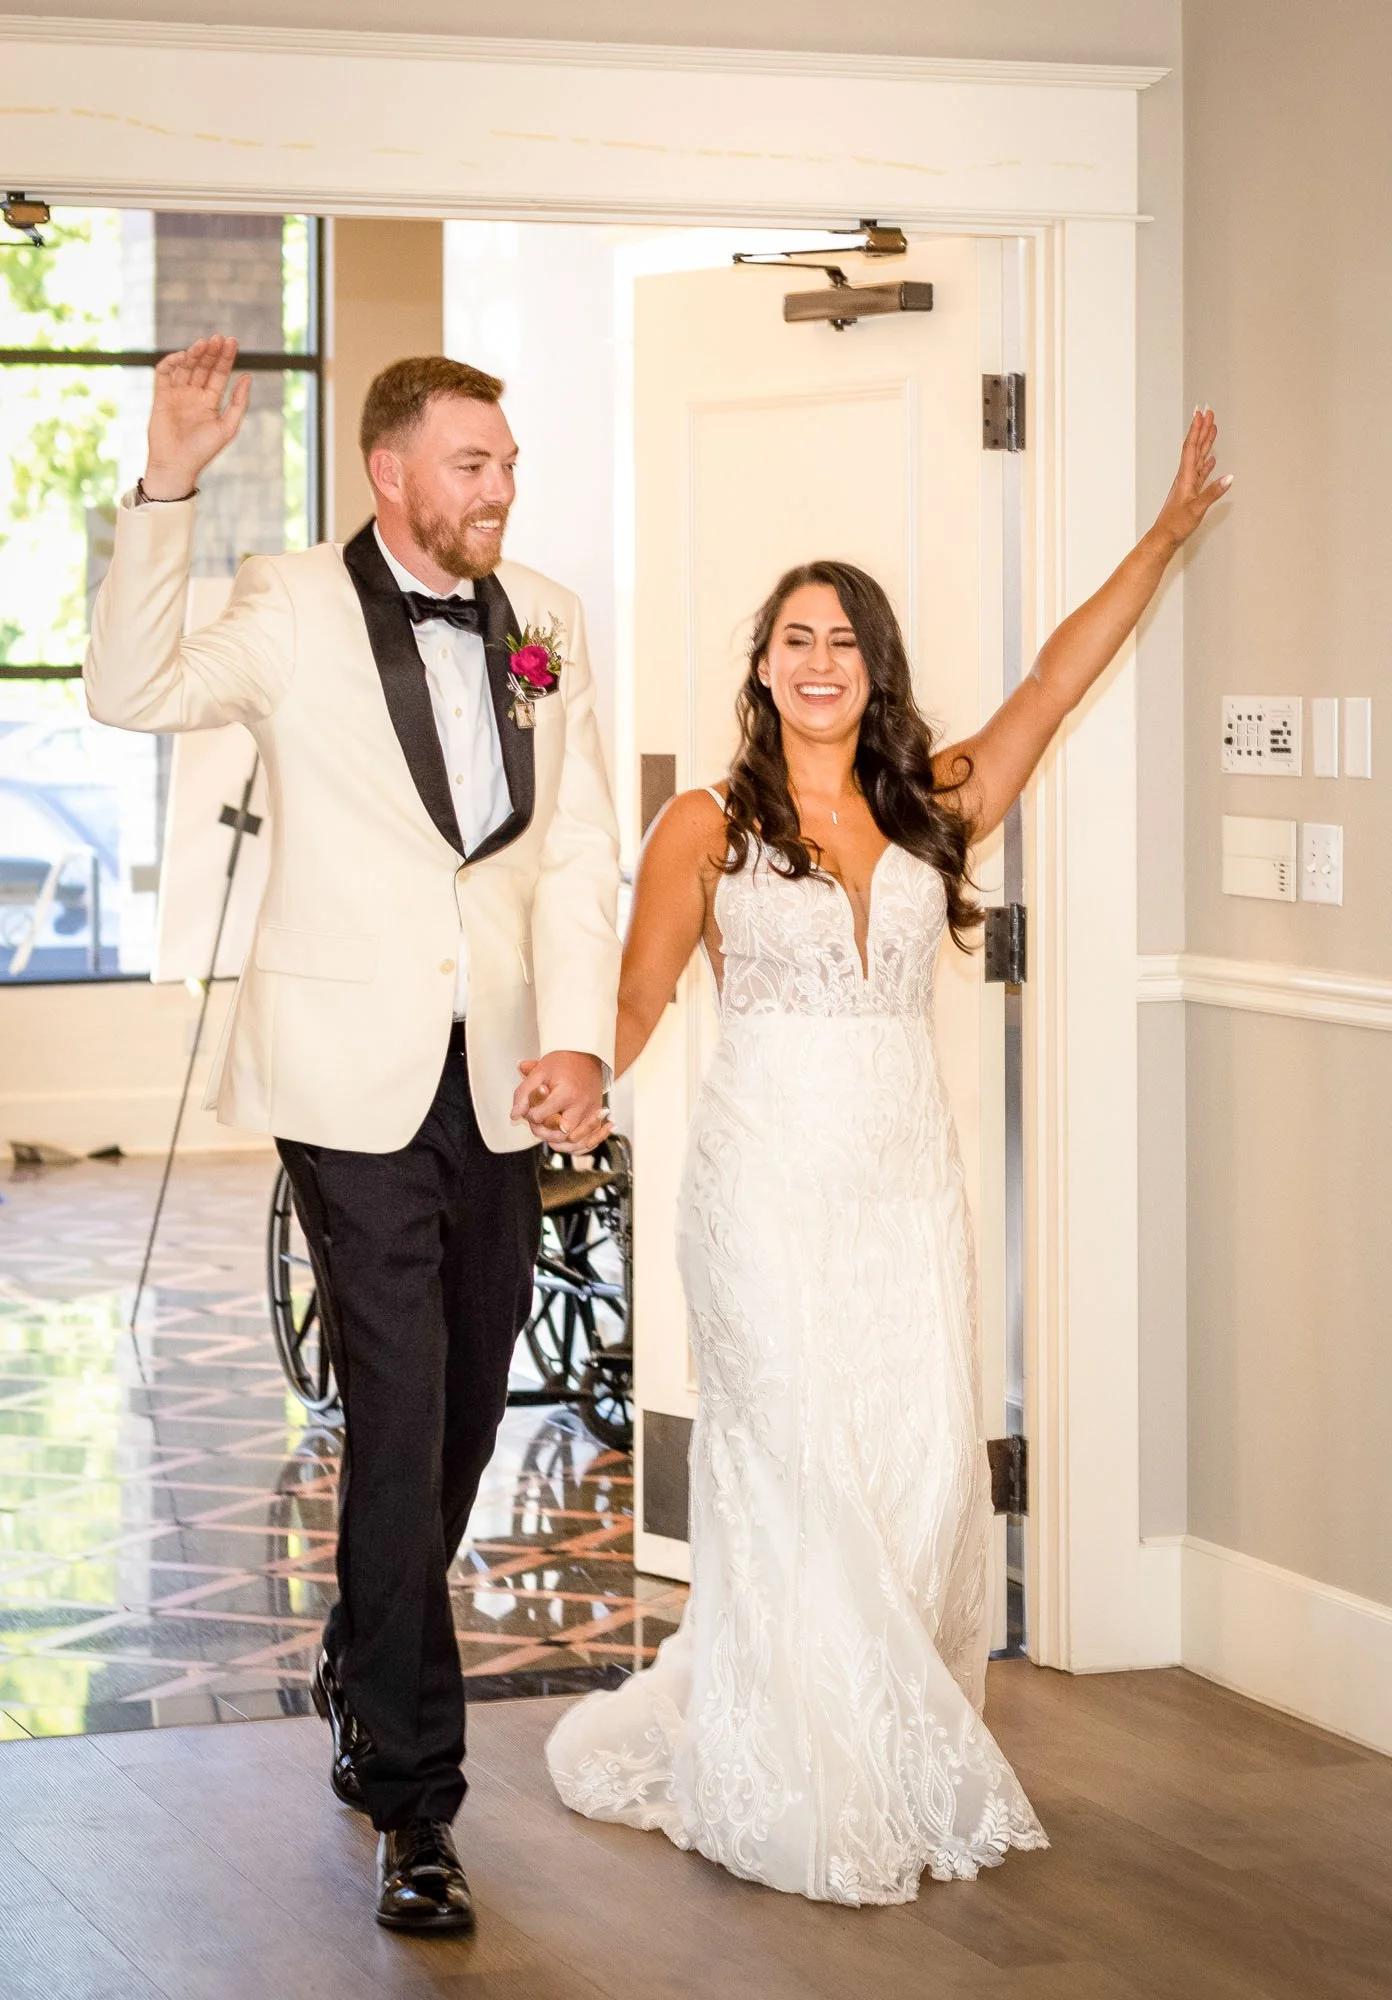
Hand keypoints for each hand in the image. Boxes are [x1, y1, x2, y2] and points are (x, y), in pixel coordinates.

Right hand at [143, 335, 251, 497]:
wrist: (177, 465)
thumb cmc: (204, 450)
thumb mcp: (228, 426)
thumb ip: (239, 402)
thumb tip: (249, 376)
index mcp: (210, 401)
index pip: (219, 374)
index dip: (225, 358)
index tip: (232, 342)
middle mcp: (193, 395)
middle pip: (203, 366)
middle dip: (211, 352)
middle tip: (219, 338)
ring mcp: (176, 394)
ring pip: (185, 367)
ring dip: (194, 354)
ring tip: (205, 343)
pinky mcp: (160, 396)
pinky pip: (164, 374)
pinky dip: (171, 362)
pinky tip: (183, 356)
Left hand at [511, 1052, 611, 1154]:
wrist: (586, 1055)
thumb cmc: (563, 1062)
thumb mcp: (539, 1072)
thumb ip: (524, 1093)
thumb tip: (515, 1115)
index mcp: (566, 1093)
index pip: (541, 1117)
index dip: (531, 1116)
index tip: (532, 1109)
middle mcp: (582, 1105)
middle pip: (561, 1134)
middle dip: (545, 1133)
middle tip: (539, 1124)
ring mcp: (592, 1113)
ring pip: (576, 1142)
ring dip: (560, 1142)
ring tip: (550, 1133)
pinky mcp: (598, 1116)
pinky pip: (591, 1141)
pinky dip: (579, 1146)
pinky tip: (567, 1142)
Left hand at [1151, 406, 1232, 554]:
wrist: (1164, 538)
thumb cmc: (1176, 525)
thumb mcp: (1196, 508)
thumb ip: (1213, 493)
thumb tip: (1229, 478)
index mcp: (1185, 477)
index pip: (1191, 448)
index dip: (1197, 430)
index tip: (1202, 414)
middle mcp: (1185, 477)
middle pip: (1195, 448)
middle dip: (1202, 429)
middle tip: (1208, 412)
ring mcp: (1187, 484)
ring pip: (1198, 457)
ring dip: (1205, 442)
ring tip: (1211, 429)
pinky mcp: (1190, 492)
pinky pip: (1200, 472)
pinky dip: (1206, 463)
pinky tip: (1211, 459)